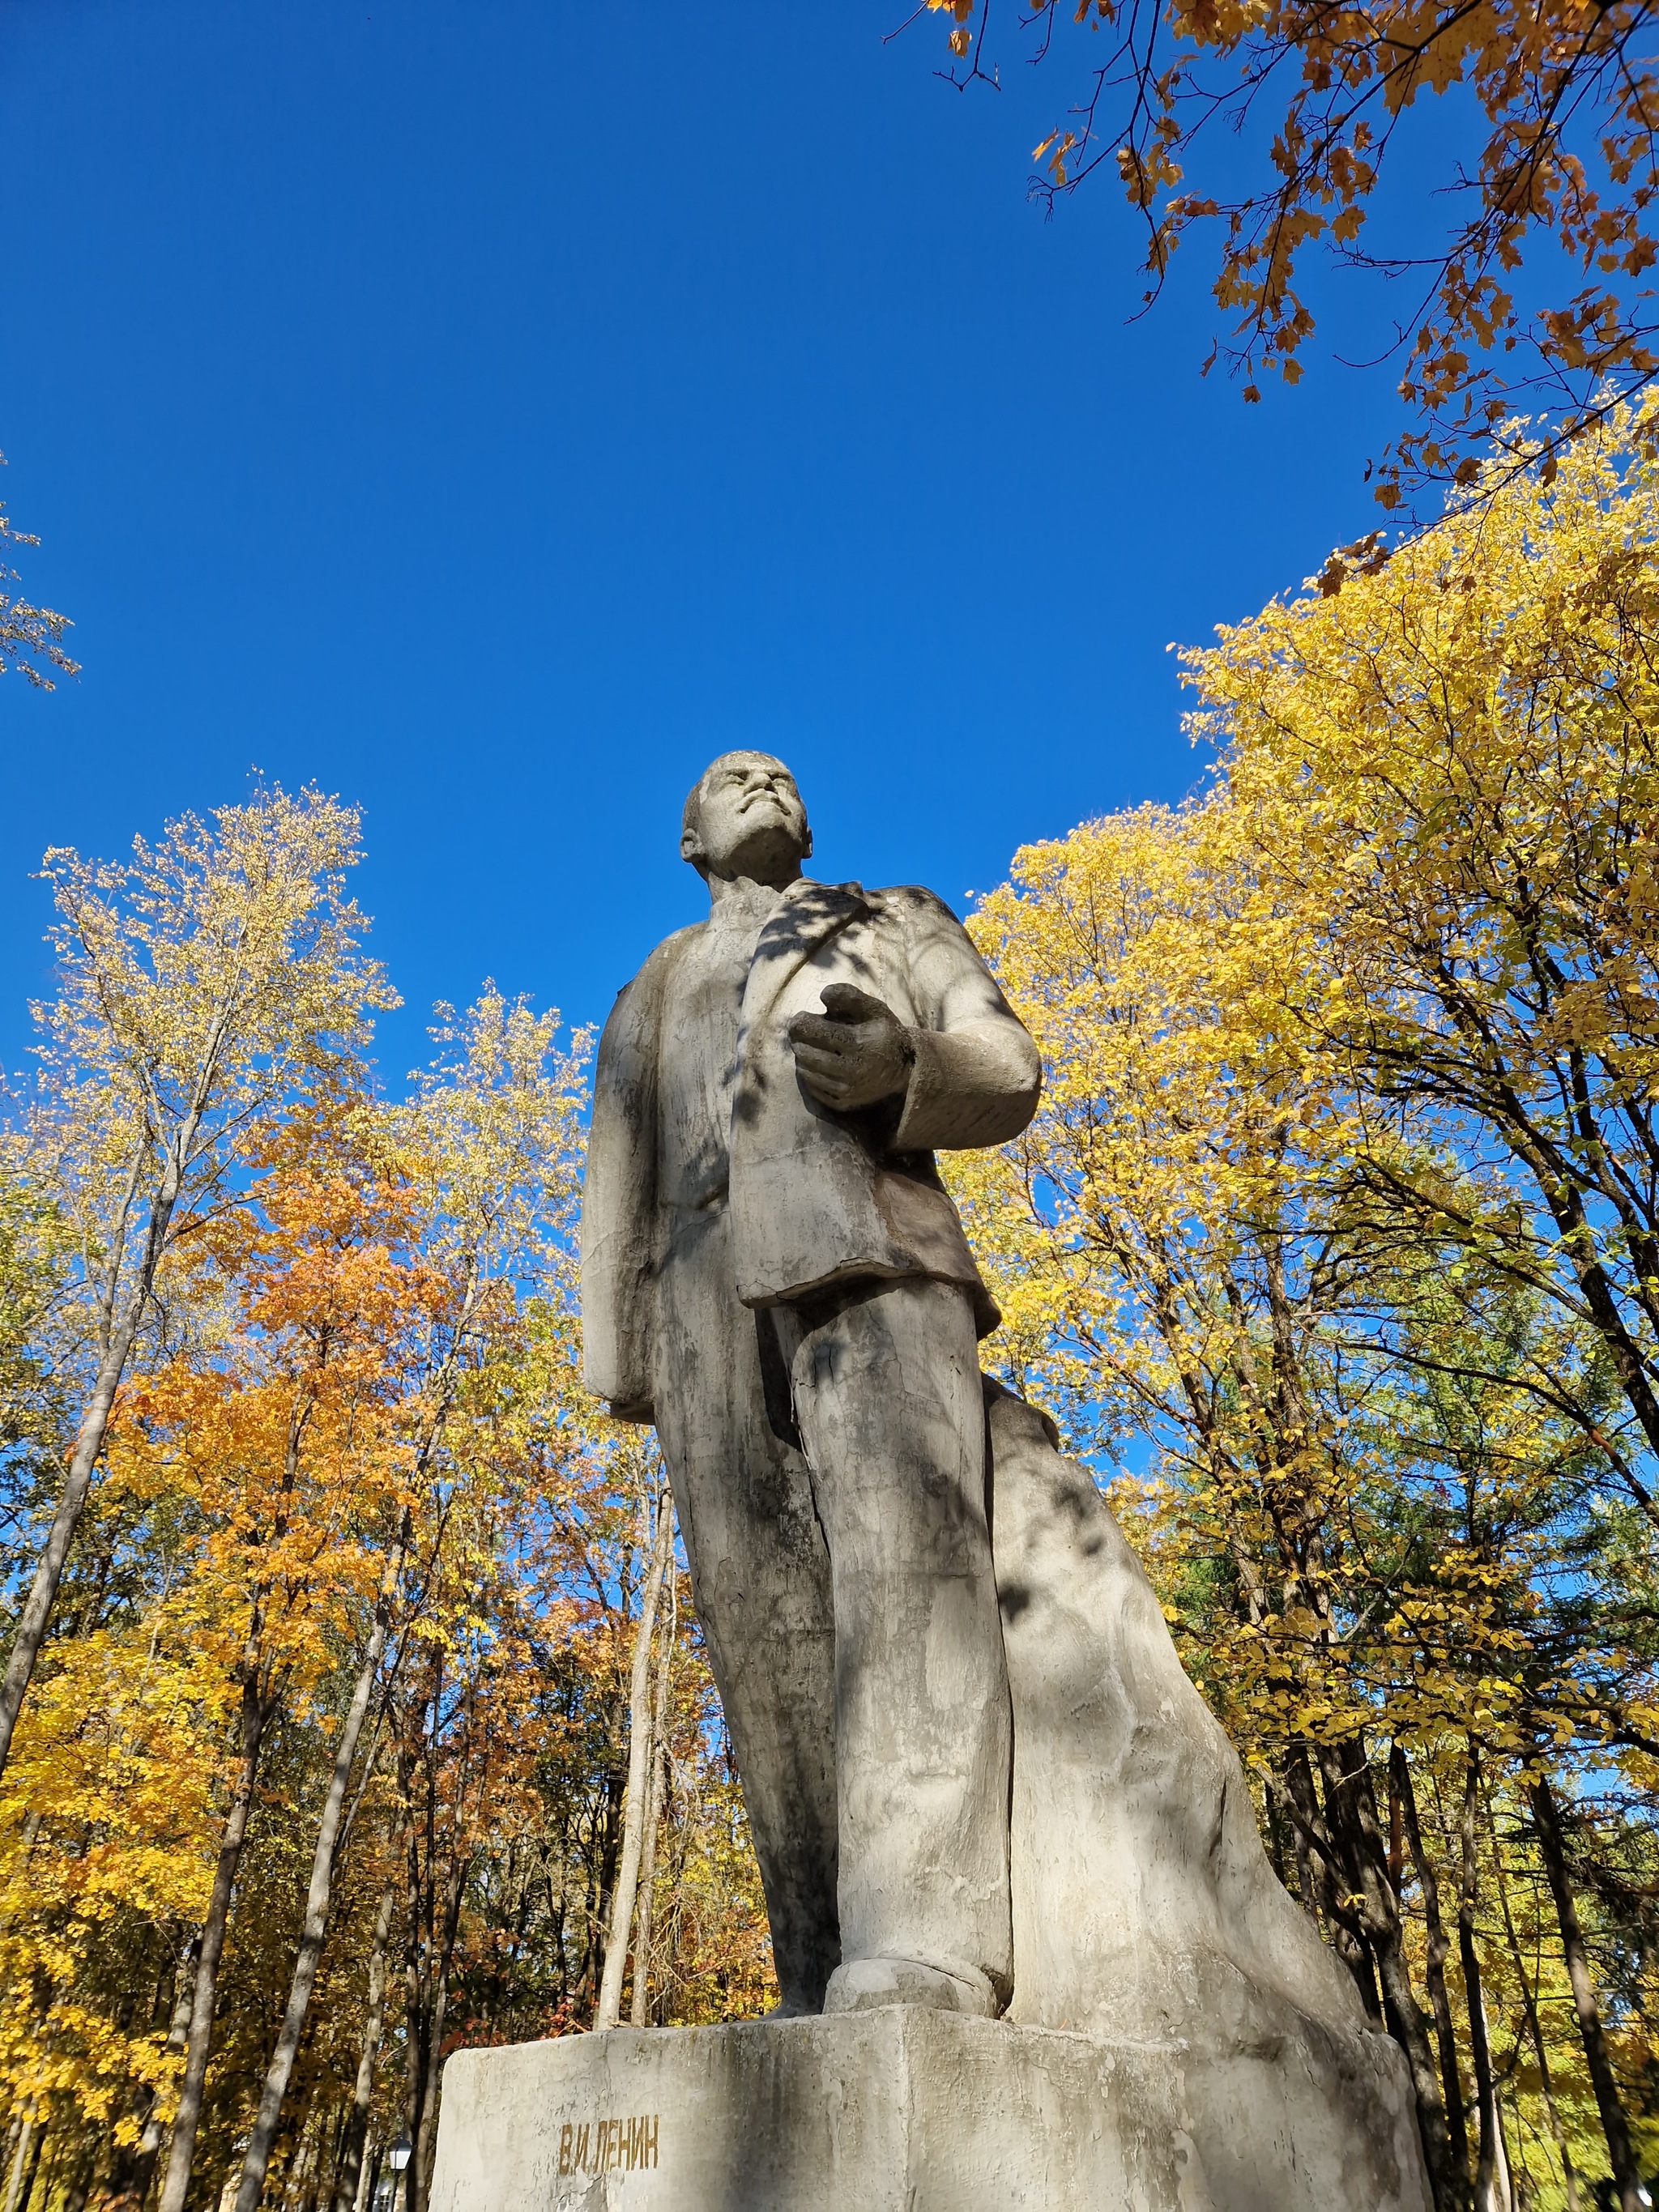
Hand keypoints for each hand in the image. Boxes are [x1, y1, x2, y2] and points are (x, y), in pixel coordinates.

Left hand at [787, 985, 912, 1114]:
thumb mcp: (874, 1009)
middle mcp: (851, 1070)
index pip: (814, 1031)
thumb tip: (823, 994)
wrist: (904, 1069)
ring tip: (810, 1047)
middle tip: (803, 1032)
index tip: (801, 1018)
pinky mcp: (842, 1103)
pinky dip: (810, 1074)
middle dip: (799, 1039)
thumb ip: (849, 996)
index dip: (801, 1022)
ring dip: (802, 1056)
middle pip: (804, 1052)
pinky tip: (818, 1064)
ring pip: (805, 1071)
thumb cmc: (883, 1033)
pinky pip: (812, 1087)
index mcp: (858, 1043)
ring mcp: (846, 1090)